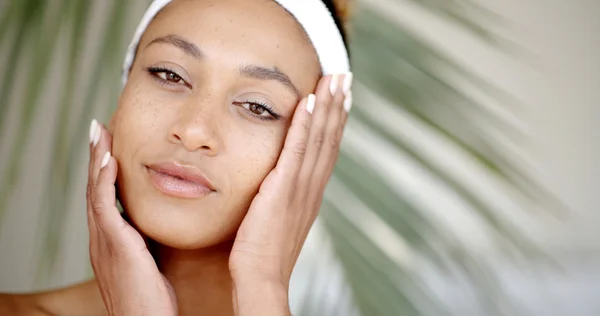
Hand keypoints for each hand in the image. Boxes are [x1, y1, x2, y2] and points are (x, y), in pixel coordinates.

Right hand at [86, 120, 176, 315]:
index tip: (111, 145)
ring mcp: (104, 242)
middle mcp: (102, 239)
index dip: (105, 171)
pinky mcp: (114, 246)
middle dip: (96, 157)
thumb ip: (149, 243)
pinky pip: (103, 207)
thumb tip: (158, 227)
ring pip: (95, 191)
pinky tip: (109, 160)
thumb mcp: (149, 264)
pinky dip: (104, 181)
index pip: (105, 197)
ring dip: (96, 160)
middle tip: (99, 128)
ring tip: (99, 132)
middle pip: (95, 188)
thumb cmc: (151, 301)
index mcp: (111, 242)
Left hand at [229, 74, 352, 313]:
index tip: (341, 96)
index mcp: (312, 192)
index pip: (327, 149)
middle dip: (337, 105)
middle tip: (344, 76)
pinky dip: (304, 125)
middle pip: (329, 138)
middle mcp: (312, 186)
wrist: (262, 278)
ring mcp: (300, 187)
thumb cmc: (265, 253)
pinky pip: (295, 151)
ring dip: (326, 106)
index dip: (335, 121)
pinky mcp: (282, 189)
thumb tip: (282, 183)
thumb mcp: (281, 219)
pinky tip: (308, 102)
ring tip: (333, 79)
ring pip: (318, 139)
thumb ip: (286, 197)